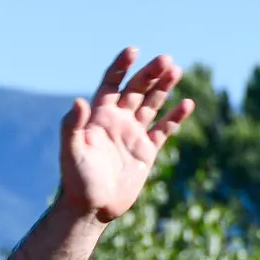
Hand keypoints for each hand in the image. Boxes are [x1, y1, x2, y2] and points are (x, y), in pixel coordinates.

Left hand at [57, 49, 192, 223]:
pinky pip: (163, 129)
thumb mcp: (71, 151)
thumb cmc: (76, 180)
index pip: (111, 83)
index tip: (133, 51)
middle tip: (166, 60)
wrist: (91, 208)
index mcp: (98, 115)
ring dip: (163, 87)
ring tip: (176, 69)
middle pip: (136, 89)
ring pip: (151, 104)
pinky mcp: (146, 151)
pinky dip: (175, 117)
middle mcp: (117, 120)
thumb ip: (73, 126)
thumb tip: (79, 101)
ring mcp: (133, 134)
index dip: (121, 66)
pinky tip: (187, 103)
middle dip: (150, 74)